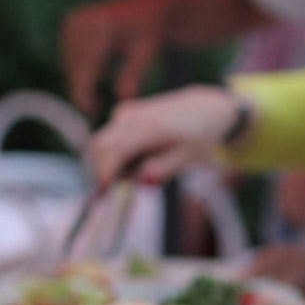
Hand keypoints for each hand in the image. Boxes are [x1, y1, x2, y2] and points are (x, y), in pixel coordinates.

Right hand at [61, 0, 164, 117]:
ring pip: (68, 65)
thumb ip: (132, 76)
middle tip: (95, 111)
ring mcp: (71, 21)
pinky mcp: (67, 25)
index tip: (90, 114)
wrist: (147, 8)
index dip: (83, 94)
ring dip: (81, 82)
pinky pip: (69, 57)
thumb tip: (122, 101)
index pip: (84, 67)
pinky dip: (79, 71)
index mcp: (100, 25)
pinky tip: (96, 78)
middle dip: (82, 91)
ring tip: (97, 99)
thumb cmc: (149, 33)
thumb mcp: (144, 54)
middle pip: (73, 68)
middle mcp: (80, 20)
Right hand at [87, 85, 241, 185]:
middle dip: (102, 170)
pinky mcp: (124, 114)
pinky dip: (116, 154)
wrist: (205, 108)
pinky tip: (139, 159)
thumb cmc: (199, 135)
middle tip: (115, 192)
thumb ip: (163, 169)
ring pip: (103, 143)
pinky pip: (110, 138)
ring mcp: (126, 113)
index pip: (114, 152)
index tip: (102, 196)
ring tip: (139, 171)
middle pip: (100, 147)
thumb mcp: (188, 157)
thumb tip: (142, 182)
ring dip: (110, 163)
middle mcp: (132, 117)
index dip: (104, 175)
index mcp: (149, 127)